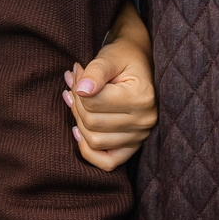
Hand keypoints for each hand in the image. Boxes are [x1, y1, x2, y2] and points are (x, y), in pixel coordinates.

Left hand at [66, 4, 157, 170]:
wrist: (139, 63)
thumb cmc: (123, 58)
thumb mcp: (109, 57)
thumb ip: (95, 71)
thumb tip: (81, 90)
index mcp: (142, 97)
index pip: (94, 102)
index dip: (78, 87)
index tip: (78, 72)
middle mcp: (145, 121)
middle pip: (92, 123)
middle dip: (76, 103)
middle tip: (74, 84)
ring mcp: (140, 137)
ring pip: (95, 141)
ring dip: (78, 122)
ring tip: (76, 101)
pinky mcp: (134, 147)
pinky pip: (108, 162)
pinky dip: (89, 151)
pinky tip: (79, 131)